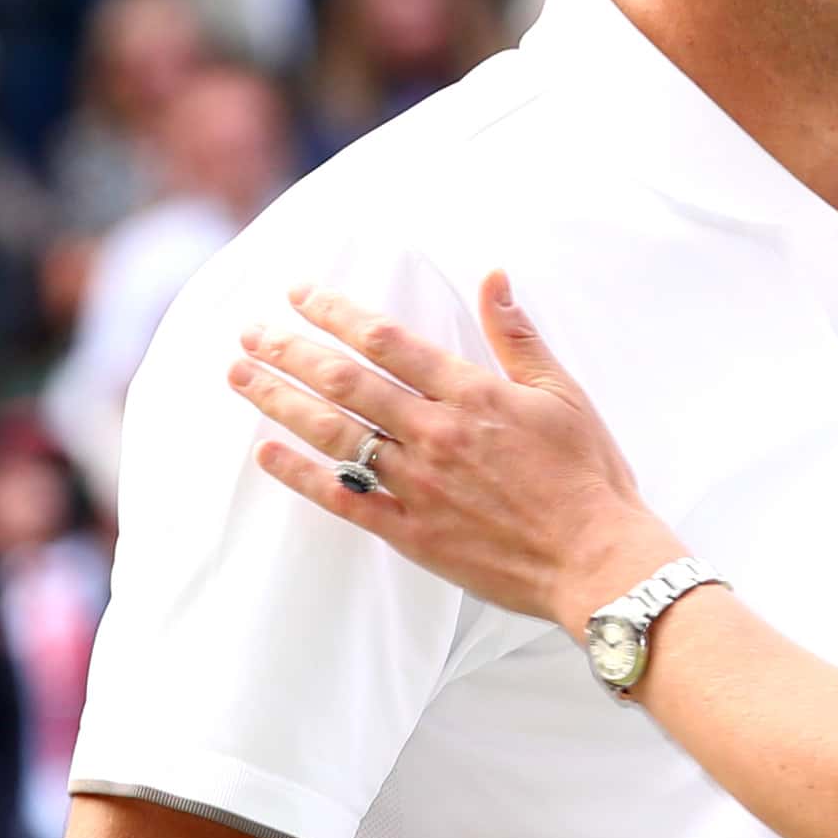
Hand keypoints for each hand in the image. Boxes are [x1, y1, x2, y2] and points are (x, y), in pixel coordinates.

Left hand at [235, 276, 679, 628]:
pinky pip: (343, 500)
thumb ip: (518, 336)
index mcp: (470, 395)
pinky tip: (266, 454)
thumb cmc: (589, 477)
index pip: (385, 340)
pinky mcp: (412, 532)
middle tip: (249, 332)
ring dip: (280, 402)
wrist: (598, 560)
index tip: (299, 294)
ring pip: (333, 434)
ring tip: (240, 377)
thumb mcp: (564, 394)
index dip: (334, 312)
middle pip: (344, 382)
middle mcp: (434, 435)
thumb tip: (494, 277)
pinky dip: (300, 476)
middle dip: (289, 351)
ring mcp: (418, 486)